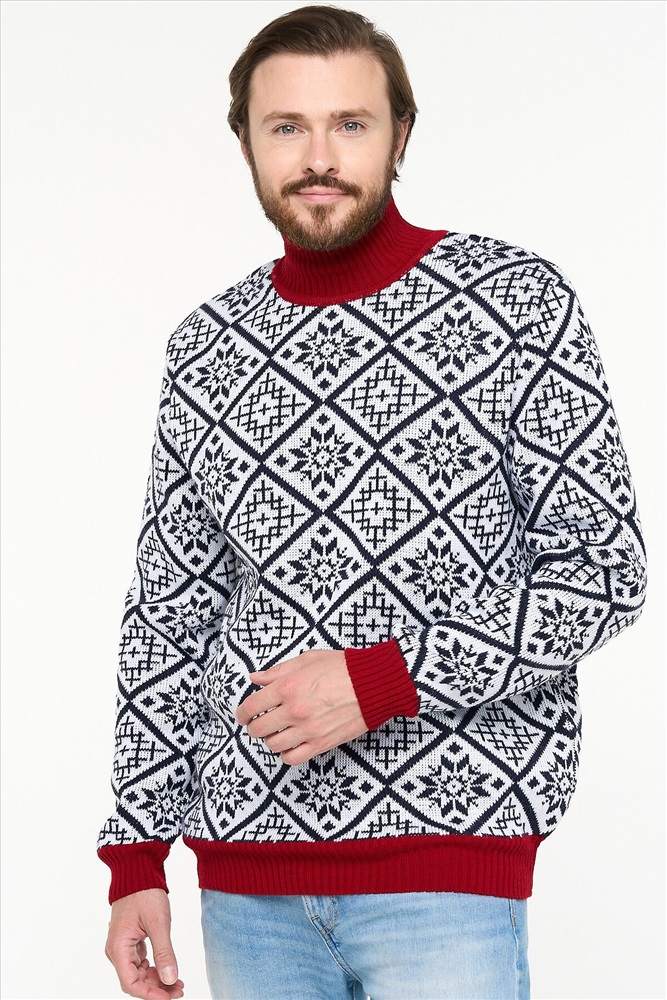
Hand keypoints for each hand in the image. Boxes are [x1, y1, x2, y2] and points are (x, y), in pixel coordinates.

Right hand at [105, 888, 183, 999]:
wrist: (138, 872)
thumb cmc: (145, 893)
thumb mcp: (158, 923)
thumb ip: (164, 952)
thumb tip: (170, 979)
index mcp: (118, 948)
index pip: (131, 984)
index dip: (150, 994)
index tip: (169, 997)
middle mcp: (116, 951)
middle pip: (135, 981)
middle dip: (157, 989)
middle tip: (180, 990)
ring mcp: (122, 946)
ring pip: (138, 974)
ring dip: (157, 980)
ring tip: (178, 983)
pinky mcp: (130, 942)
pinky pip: (140, 963)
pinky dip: (154, 969)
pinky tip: (168, 970)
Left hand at [235, 648, 366, 764]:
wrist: (373, 685)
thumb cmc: (343, 668)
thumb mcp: (307, 660)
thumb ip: (278, 671)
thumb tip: (255, 678)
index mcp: (288, 686)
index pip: (252, 706)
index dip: (242, 712)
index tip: (243, 715)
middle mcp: (294, 710)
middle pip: (259, 728)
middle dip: (254, 726)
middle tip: (257, 723)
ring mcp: (308, 729)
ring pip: (273, 745)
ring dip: (270, 739)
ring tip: (276, 732)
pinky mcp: (321, 743)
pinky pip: (293, 758)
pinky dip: (286, 754)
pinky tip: (289, 744)